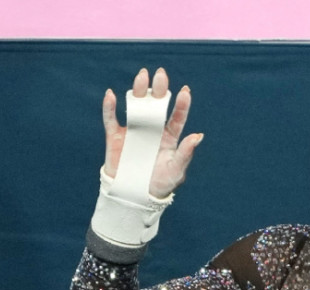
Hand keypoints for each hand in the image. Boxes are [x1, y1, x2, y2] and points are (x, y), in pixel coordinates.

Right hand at [101, 67, 202, 198]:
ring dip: (138, 91)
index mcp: (169, 136)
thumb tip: (199, 136)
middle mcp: (152, 128)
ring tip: (142, 76)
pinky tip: (111, 95)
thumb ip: (185, 153)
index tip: (185, 92)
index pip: (176, 117)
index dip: (181, 104)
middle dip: (159, 89)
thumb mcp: (176, 170)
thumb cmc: (160, 183)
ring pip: (135, 105)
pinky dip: (109, 107)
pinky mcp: (116, 136)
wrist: (135, 194)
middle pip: (156, 104)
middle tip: (161, 74)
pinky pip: (111, 119)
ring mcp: (134, 129)